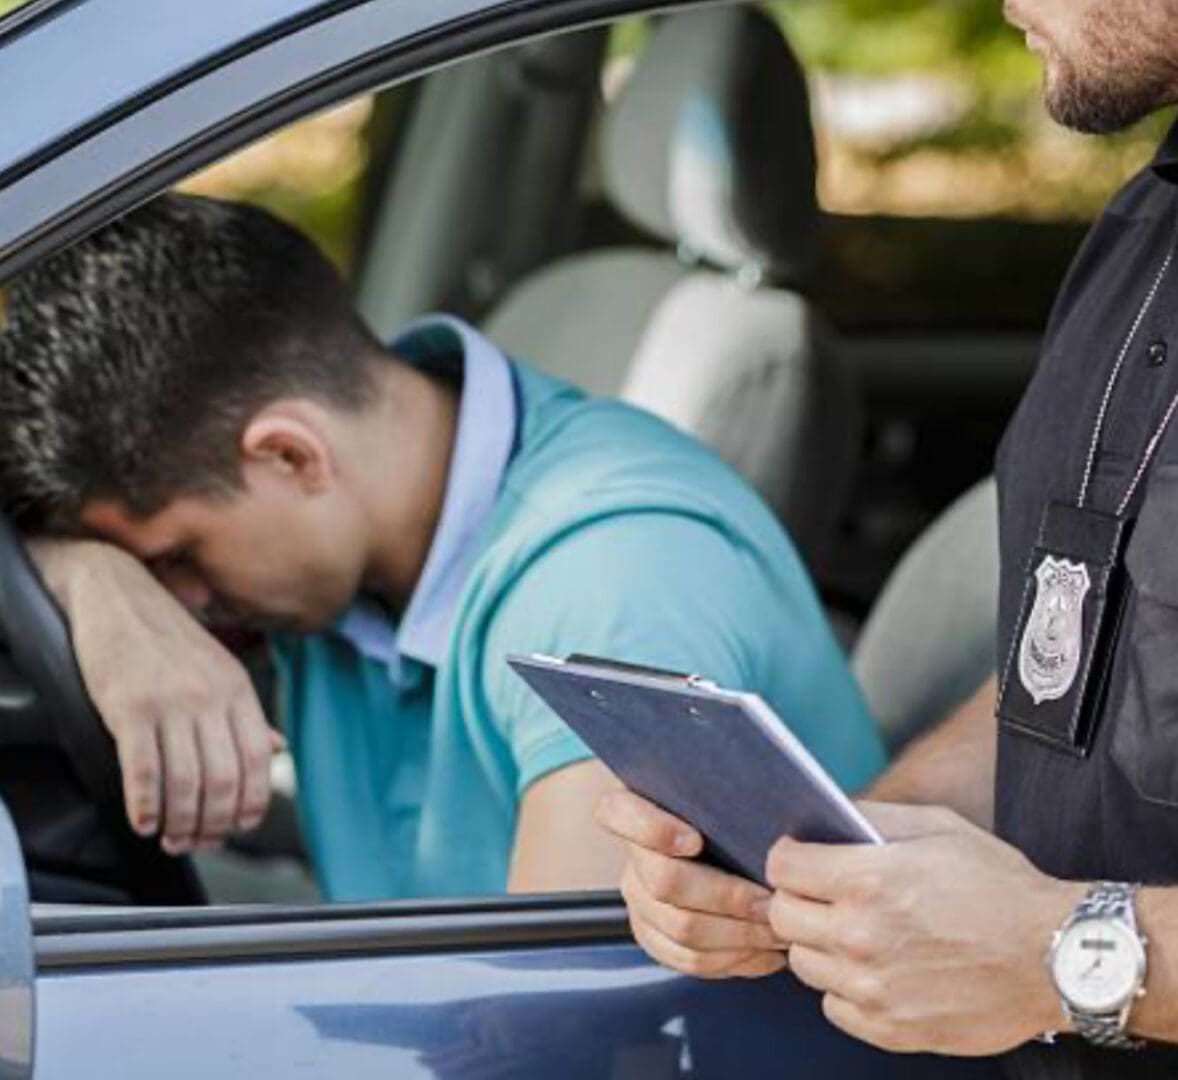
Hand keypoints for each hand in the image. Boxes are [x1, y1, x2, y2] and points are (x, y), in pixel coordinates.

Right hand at [30, 539, 283, 853]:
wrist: (118, 594)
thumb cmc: (168, 638)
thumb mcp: (220, 669)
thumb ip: (248, 714)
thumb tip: (279, 749)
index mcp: (238, 689)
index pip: (259, 760)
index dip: (252, 803)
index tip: (237, 827)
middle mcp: (210, 697)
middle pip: (224, 779)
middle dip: (214, 823)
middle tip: (198, 842)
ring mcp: (171, 701)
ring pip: (186, 782)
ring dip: (180, 823)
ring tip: (171, 837)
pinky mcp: (130, 707)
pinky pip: (143, 770)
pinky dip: (146, 805)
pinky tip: (144, 821)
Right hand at [595, 787, 786, 977]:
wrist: (734, 847)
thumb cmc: (735, 812)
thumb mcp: (729, 791)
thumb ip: (731, 791)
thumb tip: (763, 795)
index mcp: (636, 805)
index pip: (618, 813)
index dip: (653, 829)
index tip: (694, 839)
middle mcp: (633, 856)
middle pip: (664, 881)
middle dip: (724, 895)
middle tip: (769, 900)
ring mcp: (640, 900)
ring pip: (681, 929)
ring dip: (737, 934)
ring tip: (777, 929)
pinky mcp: (656, 937)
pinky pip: (688, 959)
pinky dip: (733, 960)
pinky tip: (766, 952)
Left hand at [765, 802, 1083, 1055]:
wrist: (1055, 955)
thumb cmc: (999, 886)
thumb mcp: (938, 828)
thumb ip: (872, 818)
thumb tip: (827, 815)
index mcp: (866, 880)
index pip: (781, 867)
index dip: (788, 858)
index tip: (799, 859)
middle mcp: (859, 935)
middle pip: (781, 916)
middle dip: (795, 899)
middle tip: (823, 895)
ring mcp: (872, 987)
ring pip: (802, 963)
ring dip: (819, 944)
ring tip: (854, 932)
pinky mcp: (889, 1028)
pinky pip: (833, 1007)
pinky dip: (844, 989)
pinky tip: (874, 969)